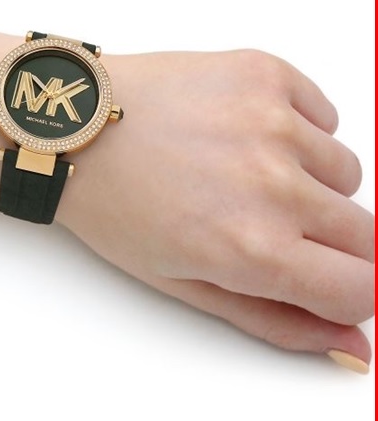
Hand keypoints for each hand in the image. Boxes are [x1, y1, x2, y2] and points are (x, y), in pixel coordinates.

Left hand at [57, 49, 373, 369]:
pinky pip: (323, 114)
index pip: (365, 287)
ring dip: (310, 183)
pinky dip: (297, 130)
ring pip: (346, 172)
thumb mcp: (184, 283)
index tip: (320, 281)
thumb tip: (354, 348)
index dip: (346, 293)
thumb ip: (277, 320)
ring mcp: (274, 122)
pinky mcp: (265, 73)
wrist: (71, 127)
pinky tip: (242, 134)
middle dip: (327, 243)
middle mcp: (275, 184)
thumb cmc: (115, 209)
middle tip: (264, 225)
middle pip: (365, 233)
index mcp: (254, 249)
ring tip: (242, 174)